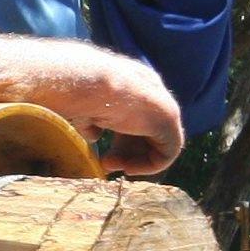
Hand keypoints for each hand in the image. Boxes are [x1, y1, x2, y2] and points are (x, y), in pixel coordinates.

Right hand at [71, 53, 183, 175]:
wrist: (89, 82)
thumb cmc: (79, 92)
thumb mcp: (85, 109)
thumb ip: (93, 121)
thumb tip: (94, 136)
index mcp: (134, 85)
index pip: (134, 119)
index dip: (120, 142)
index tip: (102, 155)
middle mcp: (152, 92)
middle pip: (146, 133)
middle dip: (126, 154)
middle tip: (106, 165)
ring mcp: (163, 105)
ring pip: (157, 144)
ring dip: (135, 161)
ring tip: (112, 166)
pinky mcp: (170, 120)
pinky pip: (168, 152)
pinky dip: (150, 166)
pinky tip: (128, 168)